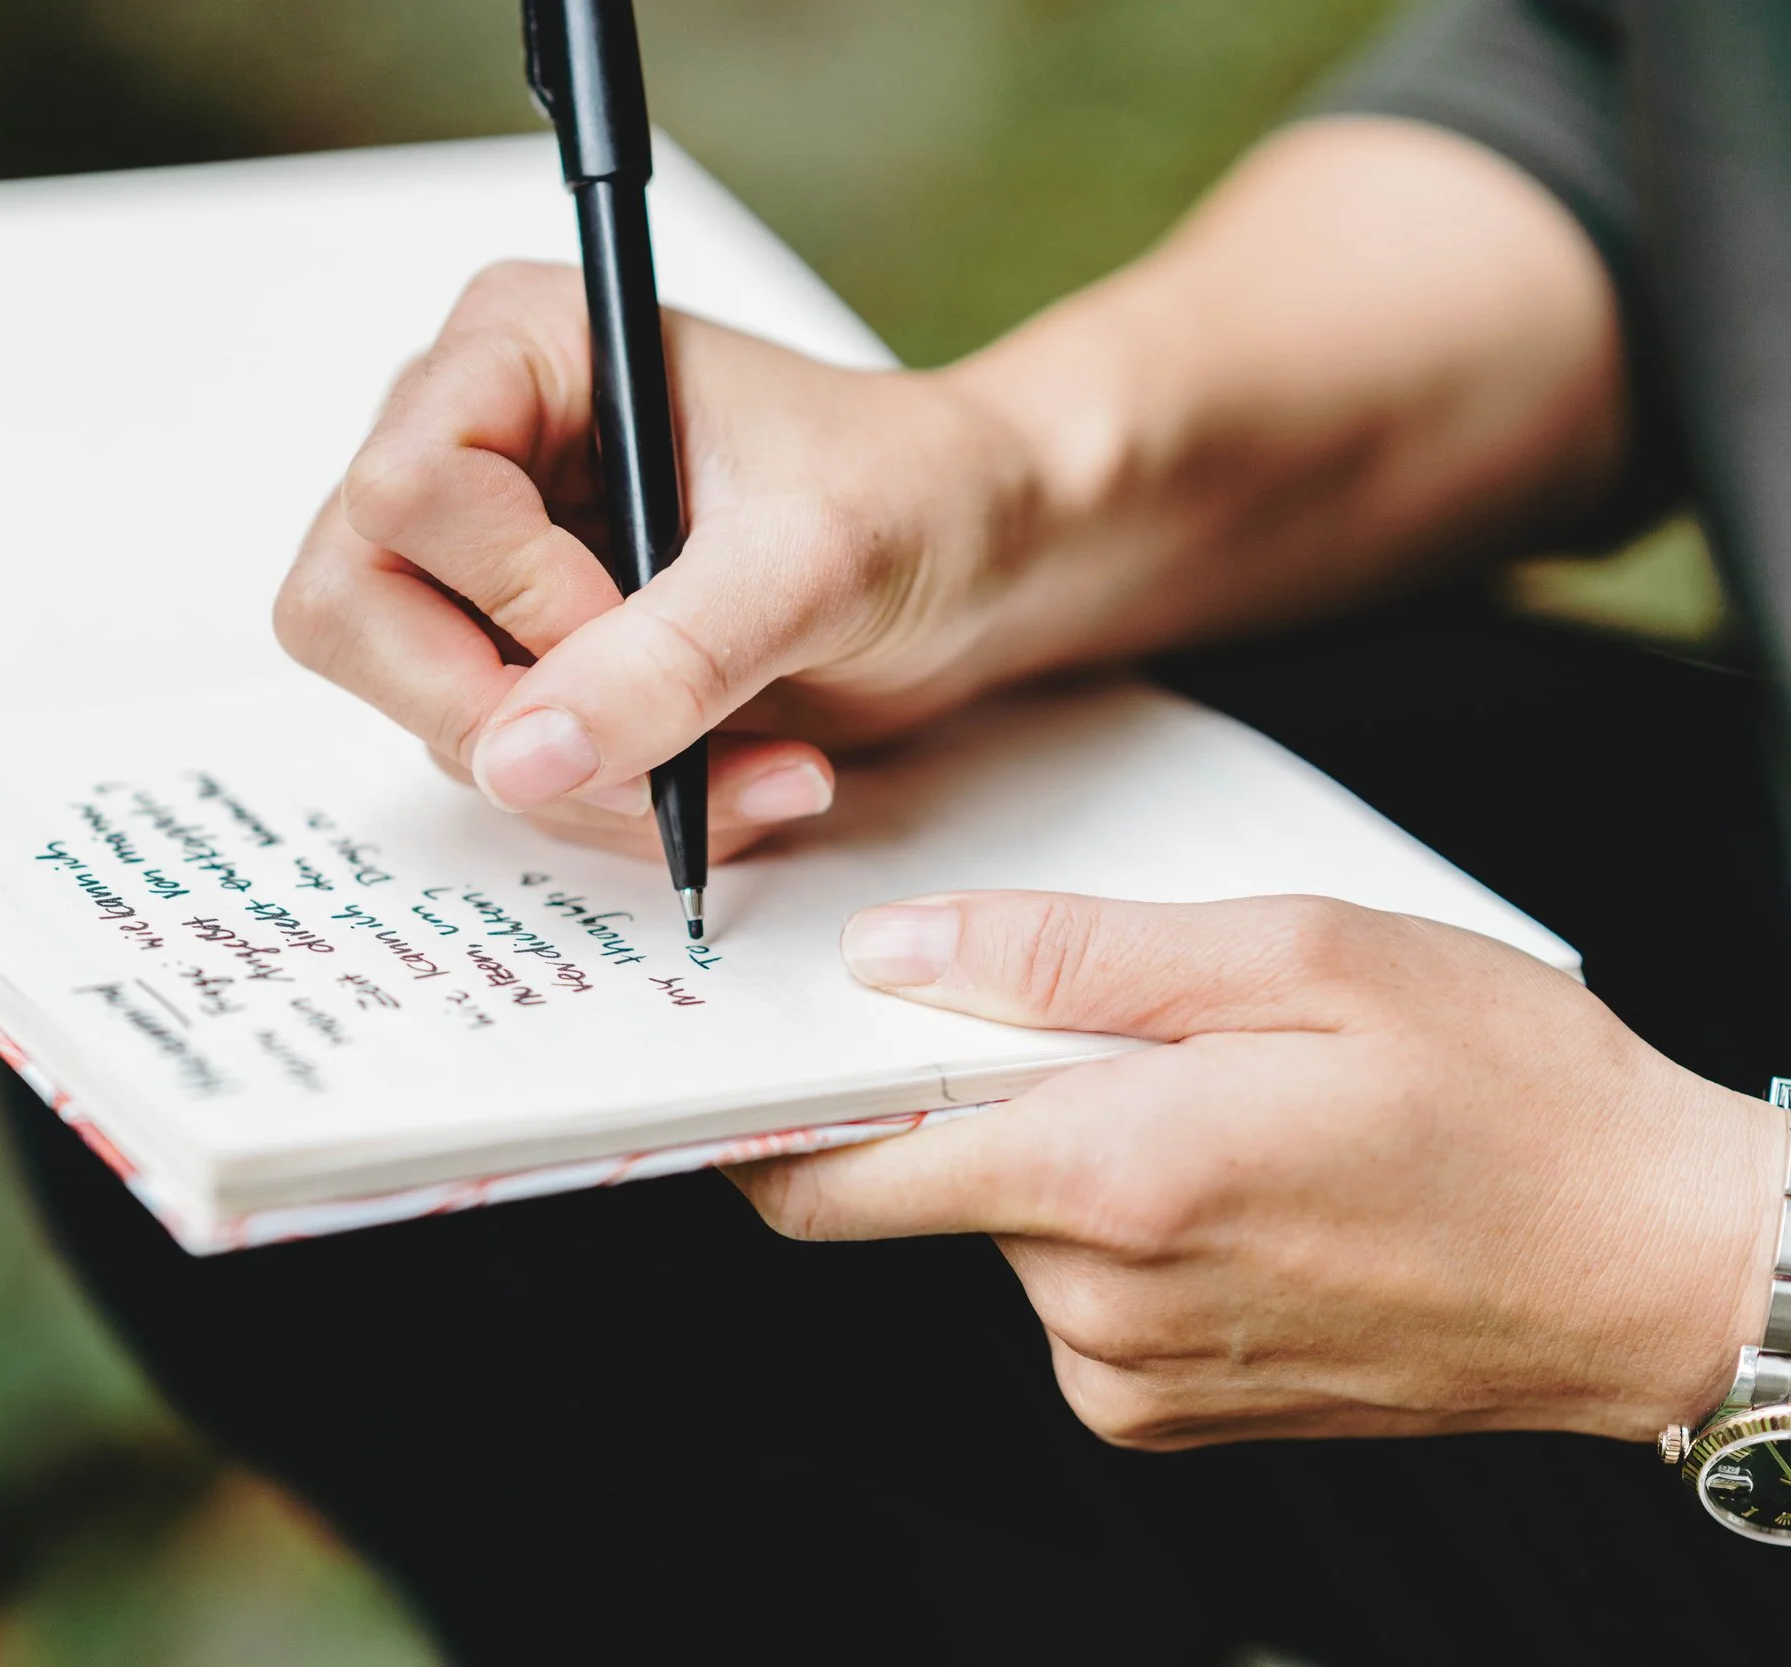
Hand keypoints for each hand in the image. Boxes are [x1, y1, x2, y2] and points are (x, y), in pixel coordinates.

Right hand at [274, 261, 1045, 862]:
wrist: (986, 555)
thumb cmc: (915, 495)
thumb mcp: (809, 565)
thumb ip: (666, 656)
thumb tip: (516, 760)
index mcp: (516, 351)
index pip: (398, 495)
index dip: (505, 595)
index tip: (632, 624)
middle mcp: (469, 446)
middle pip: (352, 614)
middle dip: (511, 717)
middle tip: (659, 748)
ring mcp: (484, 565)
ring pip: (434, 718)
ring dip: (600, 783)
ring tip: (759, 768)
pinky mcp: (524, 660)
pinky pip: (503, 769)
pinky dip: (620, 804)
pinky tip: (739, 777)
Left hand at [729, 891, 1788, 1448]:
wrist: (1653, 1268)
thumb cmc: (1509, 1097)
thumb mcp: (1297, 956)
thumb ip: (1070, 956)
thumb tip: (902, 955)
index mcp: (1117, 1179)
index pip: (842, 1169)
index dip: (780, 1104)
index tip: (760, 1048)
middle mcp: (1100, 1302)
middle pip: (930, 1181)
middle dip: (968, 1095)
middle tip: (1085, 1022)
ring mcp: (1131, 1375)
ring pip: (1008, 1231)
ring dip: (1064, 1153)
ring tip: (1212, 1099)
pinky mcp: (1166, 1415)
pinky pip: (1075, 1295)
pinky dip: (1114, 1223)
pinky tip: (1233, 1176)